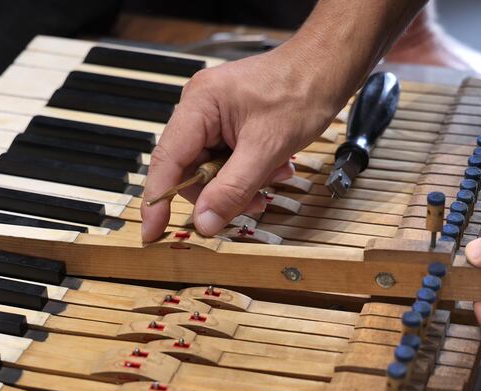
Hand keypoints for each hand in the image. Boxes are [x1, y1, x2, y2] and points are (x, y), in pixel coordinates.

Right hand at [140, 46, 339, 240]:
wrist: (328, 68)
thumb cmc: (301, 89)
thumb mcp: (267, 148)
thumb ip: (232, 189)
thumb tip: (204, 221)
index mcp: (198, 104)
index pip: (166, 161)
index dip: (158, 200)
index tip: (152, 232)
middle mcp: (200, 109)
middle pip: (191, 170)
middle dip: (222, 192)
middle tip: (252, 202)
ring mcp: (215, 116)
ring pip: (213, 170)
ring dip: (242, 184)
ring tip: (273, 176)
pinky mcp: (231, 124)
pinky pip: (229, 161)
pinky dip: (251, 173)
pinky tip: (275, 167)